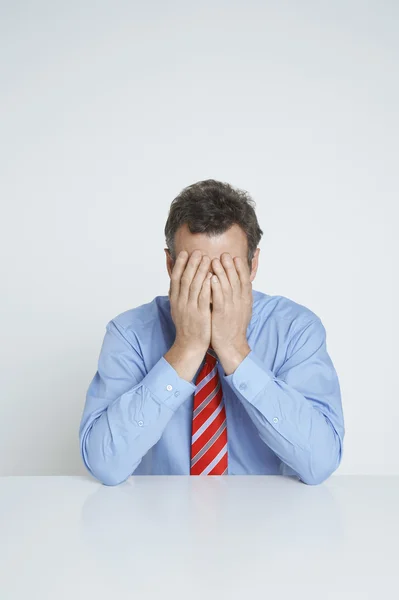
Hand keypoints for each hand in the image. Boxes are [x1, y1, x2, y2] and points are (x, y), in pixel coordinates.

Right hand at [168, 249, 211, 352]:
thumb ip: (177, 293)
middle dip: (191, 263)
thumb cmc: (186, 325)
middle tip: (198, 251)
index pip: (175, 278)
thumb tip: (176, 278)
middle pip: (185, 279)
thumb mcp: (177, 307)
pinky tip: (211, 276)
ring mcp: (190, 308)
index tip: (185, 253)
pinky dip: (207, 286)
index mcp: (174, 299)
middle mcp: (180, 302)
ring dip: (200, 271)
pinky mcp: (200, 314)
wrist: (189, 344)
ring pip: (194, 286)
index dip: (180, 264)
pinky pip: (203, 298)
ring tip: (206, 258)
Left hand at [210, 253, 252, 372]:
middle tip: (224, 254)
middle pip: (236, 279)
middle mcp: (240, 302)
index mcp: (246, 300)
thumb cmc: (233, 327)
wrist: (231, 345)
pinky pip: (219, 297)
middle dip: (230, 266)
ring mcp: (232, 307)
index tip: (235, 257)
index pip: (245, 280)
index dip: (240, 268)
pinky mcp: (222, 314)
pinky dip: (216, 286)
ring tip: (214, 261)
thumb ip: (240, 296)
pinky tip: (211, 277)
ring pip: (227, 286)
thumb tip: (240, 284)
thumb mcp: (242, 309)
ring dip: (221, 272)